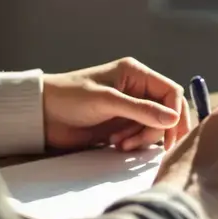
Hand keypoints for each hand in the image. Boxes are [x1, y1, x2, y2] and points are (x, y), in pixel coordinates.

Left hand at [42, 57, 192, 151]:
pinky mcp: (121, 125)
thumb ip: (141, 110)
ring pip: (154, 127)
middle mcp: (137, 89)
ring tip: (120, 143)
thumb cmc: (71, 98)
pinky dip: (134, 143)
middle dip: (156, 130)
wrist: (42, 115)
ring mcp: (130, 109)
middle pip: (165, 112)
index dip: (175, 113)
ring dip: (142, 138)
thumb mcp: (107, 101)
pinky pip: (141, 136)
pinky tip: (117, 144)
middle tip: (141, 144)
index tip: (172, 134)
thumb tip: (173, 119)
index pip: (171, 92)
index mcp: (136, 74)